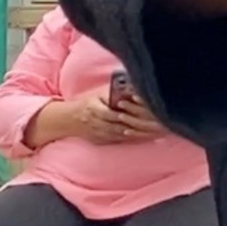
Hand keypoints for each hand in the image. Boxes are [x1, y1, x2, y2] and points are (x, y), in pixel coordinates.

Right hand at [35, 96, 159, 146]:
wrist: (70, 120)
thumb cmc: (89, 103)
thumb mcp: (100, 94)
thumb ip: (115, 91)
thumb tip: (136, 84)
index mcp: (95, 109)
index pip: (115, 113)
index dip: (130, 113)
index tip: (146, 111)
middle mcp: (97, 123)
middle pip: (120, 125)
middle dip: (138, 125)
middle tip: (156, 123)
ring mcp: (99, 134)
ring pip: (121, 135)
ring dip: (138, 133)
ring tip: (155, 131)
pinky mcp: (102, 140)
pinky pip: (119, 140)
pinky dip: (132, 138)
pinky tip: (145, 137)